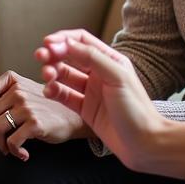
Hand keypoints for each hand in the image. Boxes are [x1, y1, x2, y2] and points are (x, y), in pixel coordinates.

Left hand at [0, 70, 84, 159]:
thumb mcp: (26, 100)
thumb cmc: (48, 109)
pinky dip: (15, 152)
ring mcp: (26, 107)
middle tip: (3, 141)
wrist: (75, 118)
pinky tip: (24, 154)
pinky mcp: (35, 123)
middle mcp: (19, 91)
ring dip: (0, 144)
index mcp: (15, 81)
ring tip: (11, 149)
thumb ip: (4, 110)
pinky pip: (11, 142)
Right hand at [35, 29, 165, 170]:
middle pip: (69, 56)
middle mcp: (99, 73)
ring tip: (46, 76)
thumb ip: (92, 57)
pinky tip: (49, 92)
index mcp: (110, 60)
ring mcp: (91, 91)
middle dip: (53, 54)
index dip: (63, 39)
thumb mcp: (116, 76)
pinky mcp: (85, 109)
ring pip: (64, 76)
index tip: (47, 43)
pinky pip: (64, 96)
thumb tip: (66, 42)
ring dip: (52, 72)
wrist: (145, 144)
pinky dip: (54, 91)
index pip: (81, 41)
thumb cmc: (136, 109)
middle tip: (39, 57)